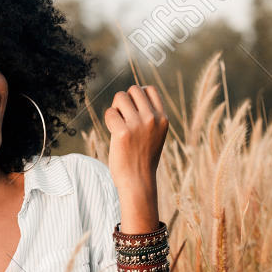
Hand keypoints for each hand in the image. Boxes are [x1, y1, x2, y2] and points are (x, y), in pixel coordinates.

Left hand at [104, 84, 167, 211]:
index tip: (133, 110)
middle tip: (123, 118)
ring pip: (120, 97)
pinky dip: (108, 120)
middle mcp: (152, 119)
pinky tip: (113, 132)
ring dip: (115, 109)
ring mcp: (138, 125)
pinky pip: (110, 112)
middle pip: (133, 90)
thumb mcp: (154, 135)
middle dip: (125, 100)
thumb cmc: (143, 159)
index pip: (150, 90)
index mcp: (162, 119)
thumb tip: (130, 94)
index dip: (138, 96)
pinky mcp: (122, 132)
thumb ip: (148, 116)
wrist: (138, 182)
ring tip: (118, 125)